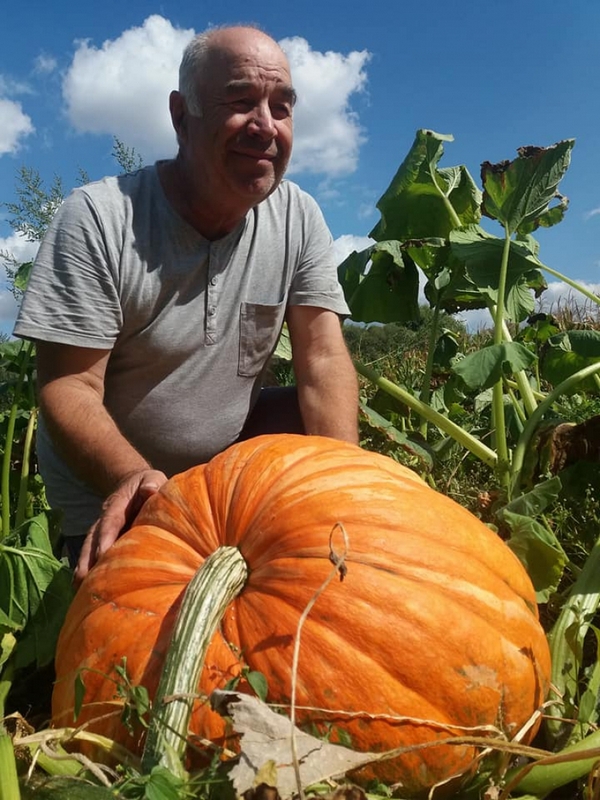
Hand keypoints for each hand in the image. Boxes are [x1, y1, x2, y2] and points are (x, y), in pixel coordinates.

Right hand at [74, 468, 167, 584]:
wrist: (134, 485)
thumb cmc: (148, 484)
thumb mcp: (152, 479)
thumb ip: (151, 483)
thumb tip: (151, 490)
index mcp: (117, 505)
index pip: (110, 522)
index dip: (105, 537)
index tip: (103, 554)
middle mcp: (104, 520)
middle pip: (92, 540)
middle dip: (87, 559)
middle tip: (84, 579)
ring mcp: (101, 532)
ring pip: (88, 550)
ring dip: (83, 568)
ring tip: (79, 589)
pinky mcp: (103, 542)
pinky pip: (92, 556)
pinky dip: (87, 572)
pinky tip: (82, 591)